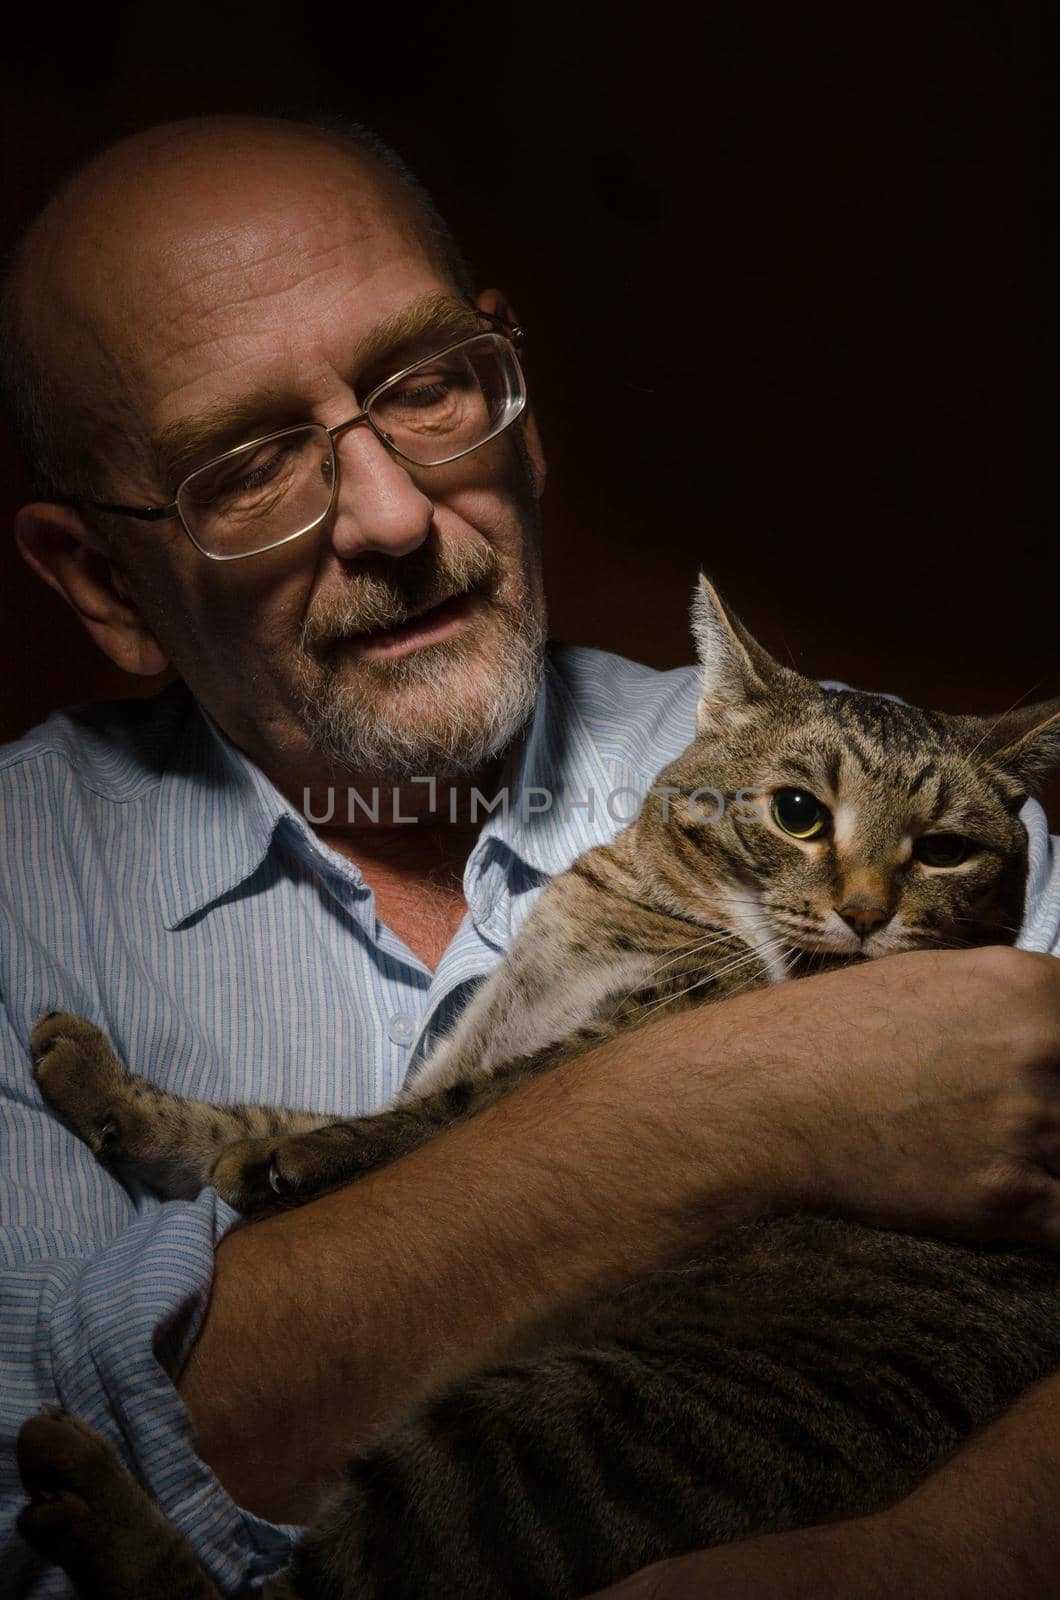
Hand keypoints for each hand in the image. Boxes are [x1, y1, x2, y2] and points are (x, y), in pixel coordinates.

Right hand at [762, 945, 1059, 1244]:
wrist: (763, 1095)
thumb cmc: (834, 1030)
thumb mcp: (933, 979)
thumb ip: (1014, 1002)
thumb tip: (1052, 1030)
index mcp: (1032, 987)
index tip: (1050, 1082)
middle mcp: (1043, 1048)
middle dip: (1055, 1117)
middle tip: (1008, 1123)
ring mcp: (1027, 1124)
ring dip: (1048, 1165)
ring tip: (988, 1156)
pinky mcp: (1006, 1198)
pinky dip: (1048, 1221)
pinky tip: (1013, 1209)